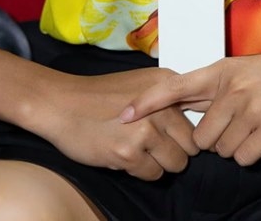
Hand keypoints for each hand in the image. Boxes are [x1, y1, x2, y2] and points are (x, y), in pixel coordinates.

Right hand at [31, 66, 199, 180]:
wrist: (62, 104)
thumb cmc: (99, 96)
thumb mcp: (141, 85)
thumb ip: (166, 99)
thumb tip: (191, 122)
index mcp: (166, 84)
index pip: (197, 118)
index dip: (183, 131)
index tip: (171, 134)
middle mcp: (161, 106)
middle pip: (191, 145)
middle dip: (175, 150)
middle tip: (153, 146)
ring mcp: (146, 130)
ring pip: (176, 163)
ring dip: (160, 163)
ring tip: (139, 150)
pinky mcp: (129, 153)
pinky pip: (154, 175)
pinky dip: (142, 171)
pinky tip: (125, 155)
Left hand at [120, 42, 260, 165]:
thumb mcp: (247, 71)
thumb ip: (216, 88)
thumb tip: (183, 106)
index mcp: (223, 69)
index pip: (174, 86)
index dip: (146, 103)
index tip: (122, 115)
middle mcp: (233, 86)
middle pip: (200, 137)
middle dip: (215, 141)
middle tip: (241, 126)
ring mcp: (252, 106)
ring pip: (222, 150)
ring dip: (237, 147)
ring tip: (260, 125)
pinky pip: (244, 158)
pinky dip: (254, 155)